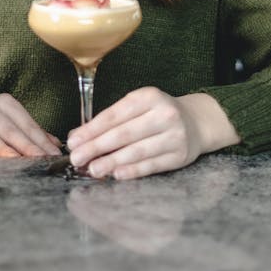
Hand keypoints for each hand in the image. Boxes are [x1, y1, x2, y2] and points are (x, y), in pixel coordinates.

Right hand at [0, 94, 61, 157]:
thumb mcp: (5, 120)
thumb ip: (28, 131)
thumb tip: (55, 144)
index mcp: (4, 102)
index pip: (26, 123)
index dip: (41, 140)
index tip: (53, 154)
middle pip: (12, 131)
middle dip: (29, 147)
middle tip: (42, 161)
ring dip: (8, 153)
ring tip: (22, 164)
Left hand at [66, 88, 239, 179]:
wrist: (196, 122)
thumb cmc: (158, 113)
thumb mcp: (139, 106)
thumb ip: (113, 119)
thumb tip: (80, 135)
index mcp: (149, 96)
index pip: (115, 115)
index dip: (92, 129)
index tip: (74, 140)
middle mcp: (163, 114)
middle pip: (123, 134)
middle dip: (96, 147)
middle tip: (77, 157)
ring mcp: (173, 136)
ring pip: (136, 151)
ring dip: (111, 162)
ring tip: (92, 169)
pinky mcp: (179, 156)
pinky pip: (151, 165)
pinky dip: (132, 171)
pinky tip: (116, 174)